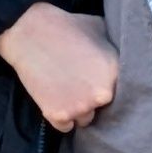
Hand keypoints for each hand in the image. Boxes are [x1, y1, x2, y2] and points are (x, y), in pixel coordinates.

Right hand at [0, 2, 124, 134]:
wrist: (29, 32)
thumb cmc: (65, 26)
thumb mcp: (99, 28)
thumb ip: (112, 48)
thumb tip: (123, 52)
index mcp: (115, 72)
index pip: (121, 91)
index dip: (108, 85)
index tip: (96, 79)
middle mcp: (101, 94)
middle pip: (104, 108)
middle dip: (93, 98)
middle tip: (78, 84)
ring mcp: (80, 106)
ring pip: (85, 118)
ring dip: (77, 109)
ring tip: (64, 90)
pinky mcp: (58, 115)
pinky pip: (66, 126)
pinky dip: (60, 117)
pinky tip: (54, 98)